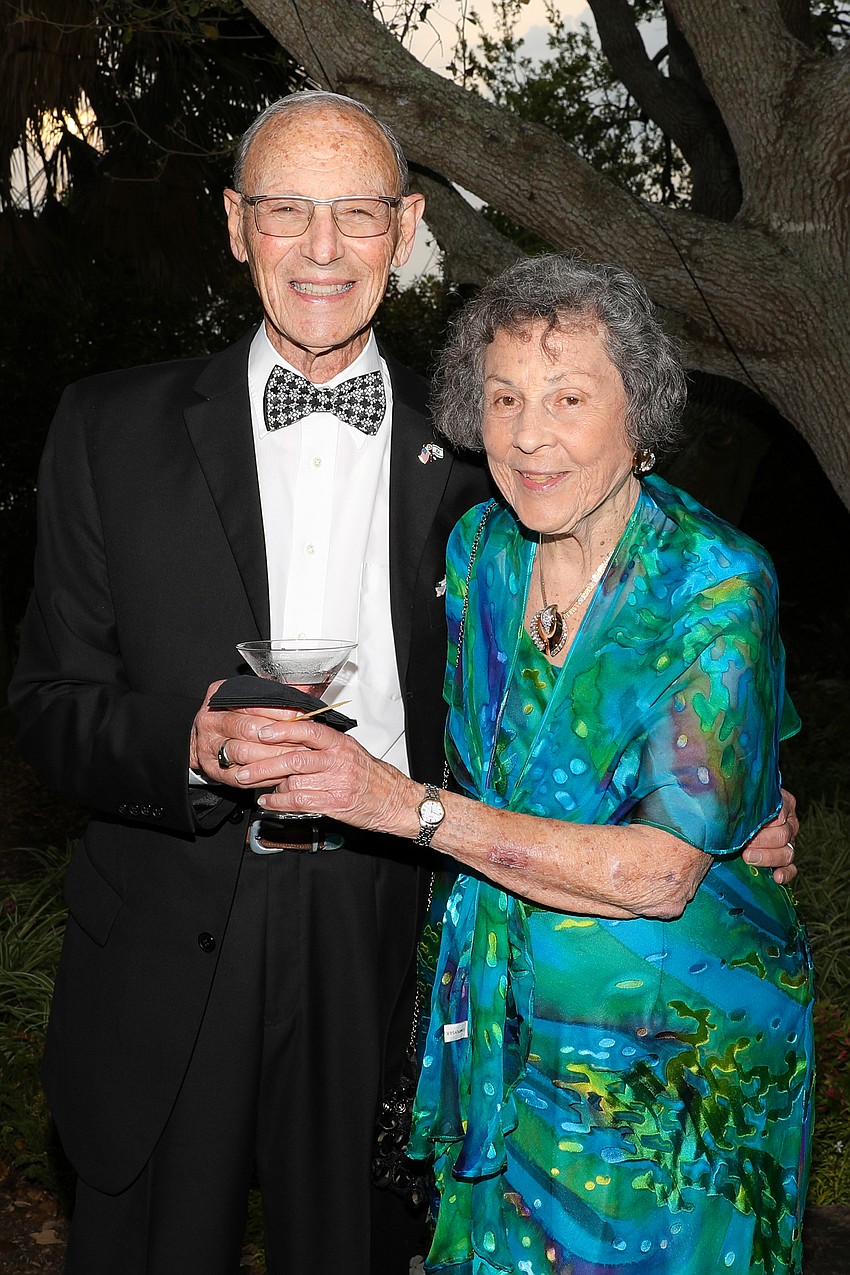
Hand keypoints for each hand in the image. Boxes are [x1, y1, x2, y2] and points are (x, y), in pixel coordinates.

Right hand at [189, 680, 308, 785]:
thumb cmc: (235, 716)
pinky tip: (280, 773)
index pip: (253, 703)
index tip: (302, 716)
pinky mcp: (212, 768)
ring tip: (295, 756)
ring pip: (245, 752)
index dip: (281, 711)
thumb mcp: (249, 699)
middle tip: (303, 740)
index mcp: (220, 695)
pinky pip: (240, 775)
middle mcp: (211, 720)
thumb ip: (274, 696)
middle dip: (280, 736)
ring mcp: (208, 745)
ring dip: (273, 756)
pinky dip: (263, 775)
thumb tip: (304, 692)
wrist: (206, 738)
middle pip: (249, 728)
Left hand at [233, 717, 413, 833]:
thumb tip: (288, 740)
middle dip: (262, 764)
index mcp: (340, 743)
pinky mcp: (334, 804)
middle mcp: (337, 760)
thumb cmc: (370, 775)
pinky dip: (278, 803)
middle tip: (241, 768)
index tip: (260, 732)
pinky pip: (299, 802)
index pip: (307, 729)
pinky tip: (268, 802)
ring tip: (256, 787)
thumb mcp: (349, 750)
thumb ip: (321, 745)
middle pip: (293, 758)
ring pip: (293, 781)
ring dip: (270, 786)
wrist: (395, 800)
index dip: (282, 730)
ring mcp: (336, 782)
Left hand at [741, 787, 797, 884]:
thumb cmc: (739, 803)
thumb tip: (730, 803)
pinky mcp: (786, 860)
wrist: (736, 812)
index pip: (778, 814)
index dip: (762, 824)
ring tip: (748, 857)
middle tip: (744, 846)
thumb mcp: (742, 796)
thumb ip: (742, 798)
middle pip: (783, 835)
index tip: (746, 830)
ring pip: (787, 853)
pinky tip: (776, 877)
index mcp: (783, 804)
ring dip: (768, 857)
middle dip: (762, 842)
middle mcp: (789, 823)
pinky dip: (785, 873)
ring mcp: (789, 842)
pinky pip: (791, 868)